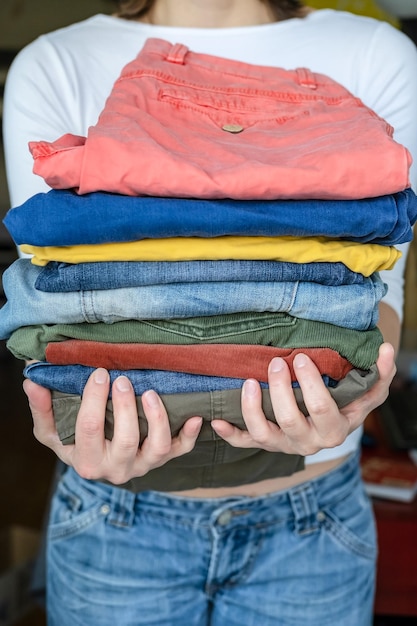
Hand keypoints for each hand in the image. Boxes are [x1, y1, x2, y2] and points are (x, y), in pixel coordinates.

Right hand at [23, 368, 202, 483]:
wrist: (95, 463)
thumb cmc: (72, 441)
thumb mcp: (51, 430)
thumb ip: (41, 407)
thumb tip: (31, 381)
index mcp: (86, 460)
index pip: (89, 430)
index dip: (94, 400)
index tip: (99, 372)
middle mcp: (116, 468)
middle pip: (125, 440)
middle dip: (126, 408)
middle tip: (124, 379)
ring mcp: (141, 465)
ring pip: (157, 449)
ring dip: (157, 419)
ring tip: (151, 392)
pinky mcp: (161, 460)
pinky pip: (180, 451)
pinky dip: (189, 435)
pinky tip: (195, 416)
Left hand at [211, 342, 395, 455]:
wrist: (331, 427)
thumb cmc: (348, 404)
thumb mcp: (368, 392)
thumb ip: (382, 373)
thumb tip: (388, 349)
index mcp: (334, 429)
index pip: (322, 409)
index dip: (310, 385)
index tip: (300, 359)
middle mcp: (308, 442)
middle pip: (290, 421)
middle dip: (280, 391)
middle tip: (276, 364)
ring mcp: (284, 444)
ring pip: (264, 434)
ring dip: (251, 409)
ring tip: (248, 382)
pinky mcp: (266, 444)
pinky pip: (245, 444)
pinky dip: (230, 434)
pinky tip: (217, 421)